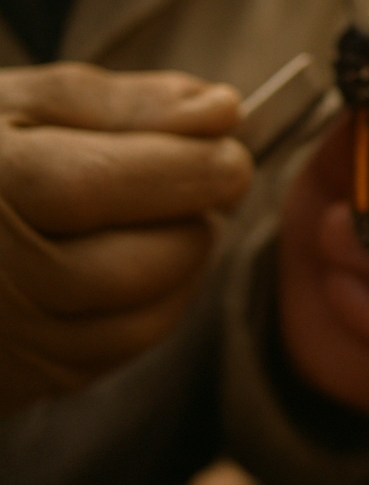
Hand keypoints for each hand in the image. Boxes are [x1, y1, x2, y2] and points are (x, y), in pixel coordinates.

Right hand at [0, 63, 249, 411]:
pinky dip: (154, 304)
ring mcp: (8, 338)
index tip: (229, 148)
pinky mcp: (23, 380)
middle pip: (146, 259)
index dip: (192, 167)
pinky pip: (123, 349)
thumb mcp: (19, 106)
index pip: (112, 183)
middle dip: (195, 217)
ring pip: (149, 314)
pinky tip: (133, 263)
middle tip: (197, 182)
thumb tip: (224, 111)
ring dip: (184, 262)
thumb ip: (123, 105)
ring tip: (163, 218)